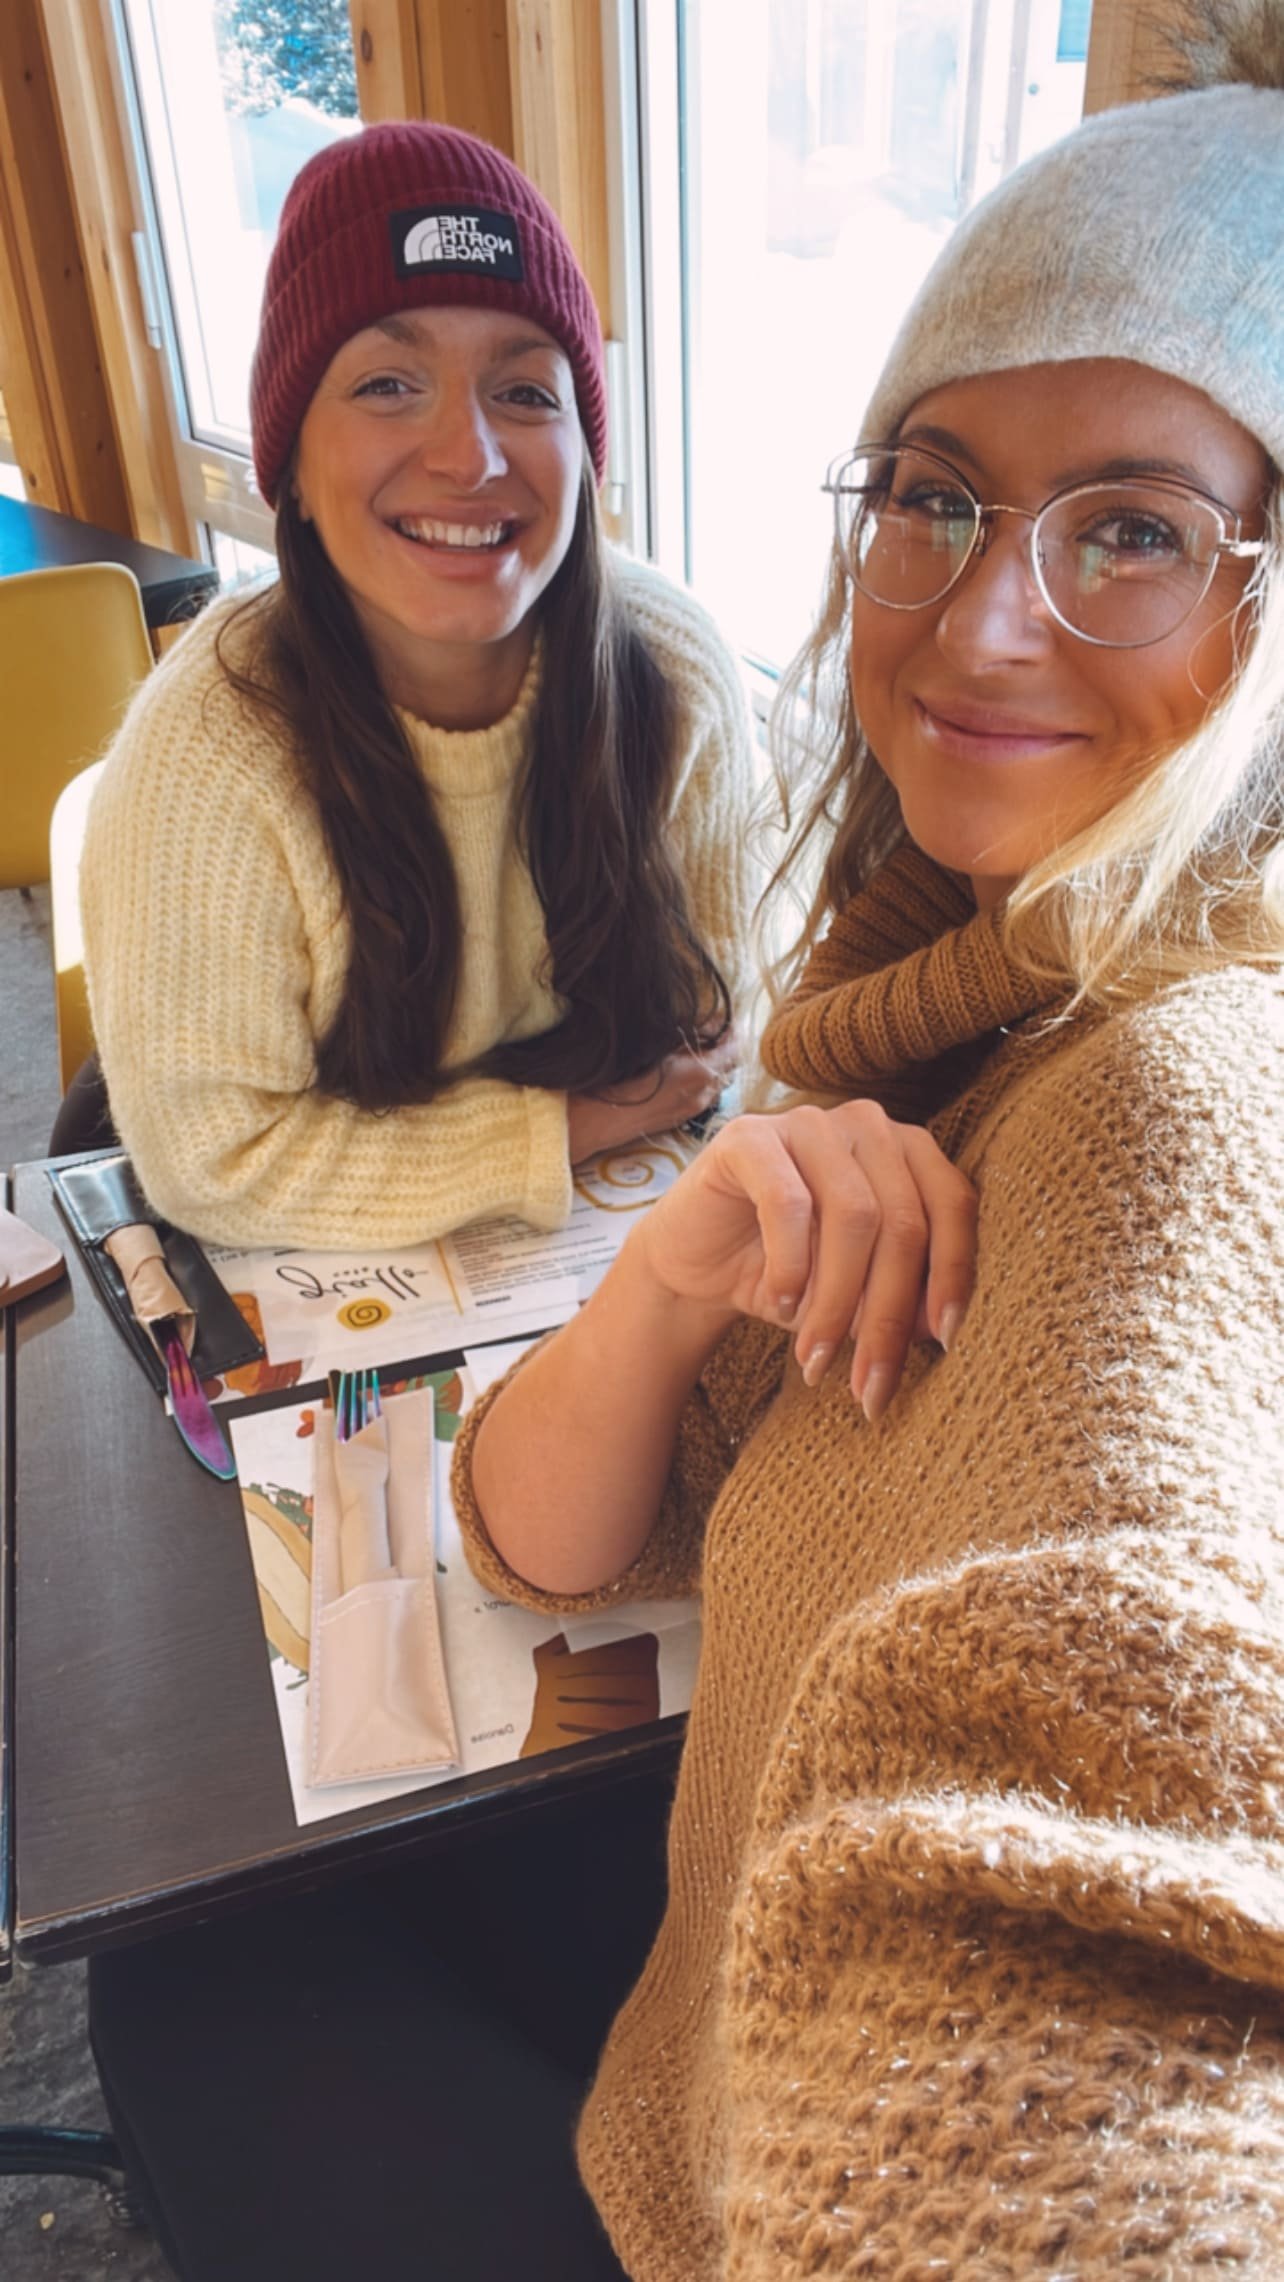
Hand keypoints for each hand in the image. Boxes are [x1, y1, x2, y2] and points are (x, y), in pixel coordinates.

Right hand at [566, 1031, 739, 1164]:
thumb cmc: (618, 1076)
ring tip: (695, 1050)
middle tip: (712, 1031)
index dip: (730, 1031)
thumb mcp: (655, 1043)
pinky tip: (682, 1071)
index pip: (734, 1049)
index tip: (723, 1019)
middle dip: (724, 1049)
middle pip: (729, 1068)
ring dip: (712, 1066)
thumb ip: (689, 1033)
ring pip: (715, 1084)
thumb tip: (713, 1024)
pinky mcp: (679, 1118)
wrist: (595, 1118)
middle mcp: (702, 1094)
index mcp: (700, 1073)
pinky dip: (700, 1081)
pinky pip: (702, 1096)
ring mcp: (692, 1109)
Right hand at [631, 1100, 976, 1419]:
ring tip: (817, 1358)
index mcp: (908, 1150)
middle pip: (903, 1220)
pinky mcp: (749, 1138)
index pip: (952, 1204)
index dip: (954, 1274)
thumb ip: (902, 1298)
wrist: (697, 1266)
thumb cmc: (790, 1276)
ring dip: (838, 1301)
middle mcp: (868, 1125)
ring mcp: (808, 1123)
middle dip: (888, 1313)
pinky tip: (783, 1304)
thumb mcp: (857, 1294)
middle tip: (870, 1383)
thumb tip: (940, 1329)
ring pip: (854, 1216)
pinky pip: (787, 1203)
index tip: (946, 1340)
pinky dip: (791, 1266)